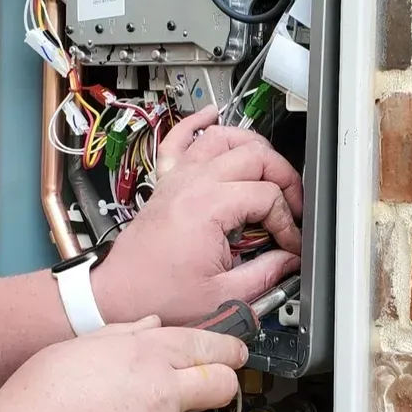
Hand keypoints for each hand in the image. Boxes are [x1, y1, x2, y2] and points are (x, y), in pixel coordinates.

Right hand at [0, 320, 244, 411]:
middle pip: (221, 385)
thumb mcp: (70, 349)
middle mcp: (161, 396)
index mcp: (143, 357)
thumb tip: (148, 327)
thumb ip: (120, 335)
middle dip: (221, 381)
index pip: (207, 346)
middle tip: (208, 382)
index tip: (233, 351)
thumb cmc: (31, 409)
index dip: (226, 348)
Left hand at [91, 108, 303, 326]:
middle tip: (293, 206)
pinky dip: (197, 123)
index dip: (288, 222)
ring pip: (223, 137)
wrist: (118, 295)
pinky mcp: (166, 182)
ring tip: (271, 171)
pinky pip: (179, 139)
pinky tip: (212, 115)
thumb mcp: (223, 295)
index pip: (268, 197)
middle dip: (284, 179)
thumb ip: (265, 273)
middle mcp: (192, 183)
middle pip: (254, 156)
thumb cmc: (158, 295)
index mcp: (208, 208)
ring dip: (253, 147)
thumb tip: (290, 260)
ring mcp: (178, 178)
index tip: (290, 245)